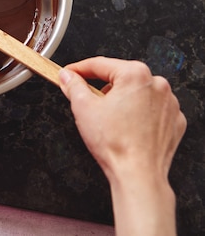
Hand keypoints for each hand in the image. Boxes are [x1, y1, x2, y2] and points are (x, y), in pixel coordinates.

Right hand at [59, 57, 185, 235]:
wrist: (138, 176)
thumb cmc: (116, 145)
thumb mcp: (83, 108)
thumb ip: (73, 86)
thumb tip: (68, 77)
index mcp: (134, 74)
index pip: (100, 64)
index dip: (79, 69)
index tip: (70, 74)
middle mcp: (156, 84)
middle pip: (120, 77)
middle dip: (102, 87)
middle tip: (88, 101)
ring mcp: (168, 103)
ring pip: (136, 93)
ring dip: (122, 100)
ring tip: (110, 120)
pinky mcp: (174, 120)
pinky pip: (152, 109)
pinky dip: (139, 114)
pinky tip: (128, 127)